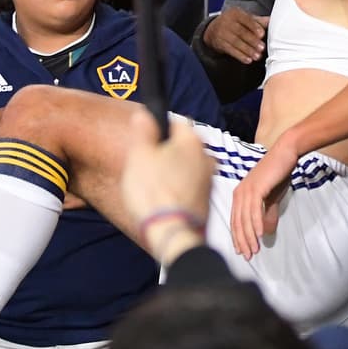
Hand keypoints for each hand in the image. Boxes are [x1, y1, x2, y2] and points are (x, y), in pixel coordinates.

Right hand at [120, 112, 213, 264]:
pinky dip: (177, 192)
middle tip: (146, 170)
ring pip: (185, 168)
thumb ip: (143, 130)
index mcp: (192, 141)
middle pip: (181, 147)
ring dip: (171, 174)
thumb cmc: (154, 194)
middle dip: (164, 155)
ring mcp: (208, 181)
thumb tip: (144, 114)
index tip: (145, 145)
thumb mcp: (139, 155)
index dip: (157, 132)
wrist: (172, 234)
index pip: (175, 123)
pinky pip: (188, 188)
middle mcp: (206, 158)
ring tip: (153, 190)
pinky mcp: (206, 202)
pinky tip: (163, 202)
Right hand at [203, 8, 267, 64]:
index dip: (254, 27)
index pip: (245, 19)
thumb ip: (258, 21)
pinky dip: (240, 56)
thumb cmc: (234, 23)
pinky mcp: (219, 43)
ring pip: (235, 42)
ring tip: (257, 56)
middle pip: (241, 32)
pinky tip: (248, 60)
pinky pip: (230, 50)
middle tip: (262, 48)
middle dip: (252, 41)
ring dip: (247, 50)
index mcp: (235, 13)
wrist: (213, 29)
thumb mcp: (245, 19)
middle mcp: (227, 21)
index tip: (262, 34)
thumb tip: (272, 21)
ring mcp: (221, 32)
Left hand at [230, 133, 296, 258]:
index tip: (242, 252)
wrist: (285, 154)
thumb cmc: (278, 174)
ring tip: (254, 250)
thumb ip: (267, 214)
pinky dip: (256, 223)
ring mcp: (246, 189)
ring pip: (244, 218)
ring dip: (249, 236)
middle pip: (237, 222)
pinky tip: (259, 235)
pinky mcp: (256, 187)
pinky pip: (254, 209)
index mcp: (240, 195)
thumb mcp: (272, 198)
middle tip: (247, 256)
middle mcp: (239, 193)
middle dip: (242, 241)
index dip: (238, 238)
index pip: (235, 221)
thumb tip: (265, 232)